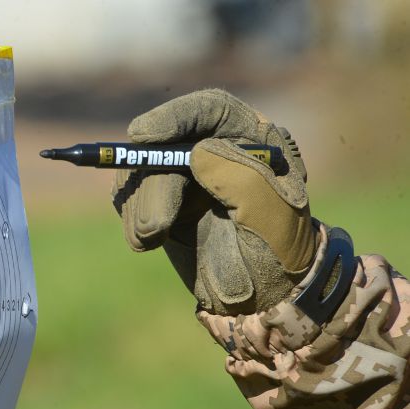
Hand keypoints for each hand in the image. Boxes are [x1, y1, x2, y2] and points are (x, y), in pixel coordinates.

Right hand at [112, 89, 316, 315]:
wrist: (261, 297)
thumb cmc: (279, 256)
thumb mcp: (273, 218)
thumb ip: (242, 179)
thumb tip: (197, 151)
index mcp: (252, 142)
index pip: (210, 110)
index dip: (174, 116)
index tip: (143, 137)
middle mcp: (214, 152)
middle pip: (165, 144)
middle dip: (153, 184)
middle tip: (156, 227)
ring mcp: (184, 178)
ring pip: (140, 172)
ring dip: (140, 208)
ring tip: (154, 241)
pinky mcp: (161, 203)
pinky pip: (130, 198)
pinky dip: (132, 220)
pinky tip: (148, 242)